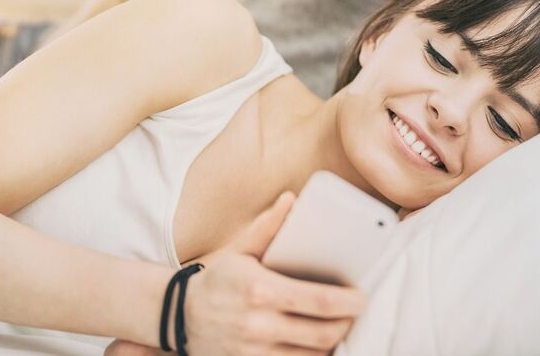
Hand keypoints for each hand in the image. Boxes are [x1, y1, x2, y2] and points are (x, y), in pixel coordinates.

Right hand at [176, 192, 366, 354]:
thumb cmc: (215, 280)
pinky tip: (314, 345)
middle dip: (347, 324)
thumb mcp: (239, 250)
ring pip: (312, 355)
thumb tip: (291, 199)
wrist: (177, 315)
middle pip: (323, 333)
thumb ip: (268, 227)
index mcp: (260, 289)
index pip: (320, 301)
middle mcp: (258, 324)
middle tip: (354, 313)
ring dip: (331, 343)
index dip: (350, 302)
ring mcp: (254, 351)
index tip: (362, 297)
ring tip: (336, 326)